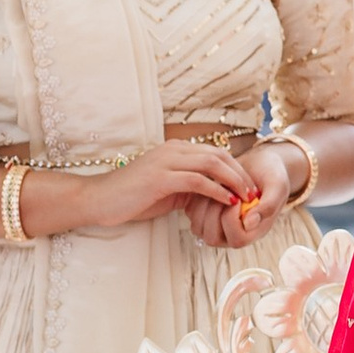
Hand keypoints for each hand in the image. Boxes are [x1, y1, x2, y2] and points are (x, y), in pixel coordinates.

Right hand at [68, 142, 261, 240]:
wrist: (99, 199)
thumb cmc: (131, 197)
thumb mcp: (166, 189)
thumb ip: (188, 186)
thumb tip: (212, 194)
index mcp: (174, 150)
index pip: (215, 153)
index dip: (236, 168)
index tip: (249, 187)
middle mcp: (172, 150)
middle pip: (218, 155)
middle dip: (240, 173)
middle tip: (254, 193)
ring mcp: (166, 162)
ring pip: (211, 164)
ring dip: (233, 181)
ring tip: (246, 198)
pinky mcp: (160, 178)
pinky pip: (197, 180)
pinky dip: (216, 190)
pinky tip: (227, 201)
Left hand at [186, 143, 304, 248]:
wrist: (259, 163)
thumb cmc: (271, 175)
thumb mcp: (277, 186)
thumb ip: (268, 206)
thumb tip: (249, 223)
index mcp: (254, 232)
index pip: (236, 239)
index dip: (232, 218)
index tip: (239, 198)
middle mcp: (234, 234)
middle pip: (212, 237)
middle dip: (215, 211)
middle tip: (226, 191)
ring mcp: (217, 226)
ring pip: (198, 227)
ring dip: (204, 204)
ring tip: (219, 188)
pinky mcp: (205, 214)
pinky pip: (191, 213)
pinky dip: (197, 198)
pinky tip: (211, 185)